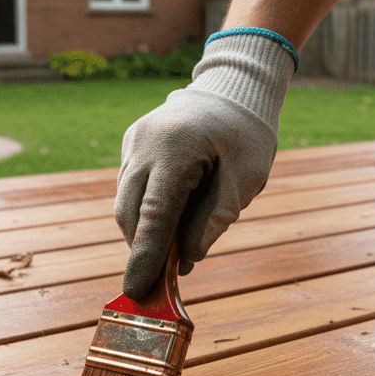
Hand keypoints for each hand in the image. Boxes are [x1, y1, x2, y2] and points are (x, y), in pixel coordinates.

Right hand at [114, 31, 295, 299]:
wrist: (234, 86)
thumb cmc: (247, 133)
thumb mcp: (247, 179)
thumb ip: (215, 220)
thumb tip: (186, 261)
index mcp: (176, 148)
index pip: (154, 214)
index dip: (145, 256)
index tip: (136, 290)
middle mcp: (145, 143)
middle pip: (130, 212)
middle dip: (141, 250)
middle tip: (156, 285)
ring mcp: (134, 141)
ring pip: (127, 202)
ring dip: (144, 232)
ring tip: (170, 254)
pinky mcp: (133, 143)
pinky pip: (132, 187)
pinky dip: (145, 211)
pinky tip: (169, 223)